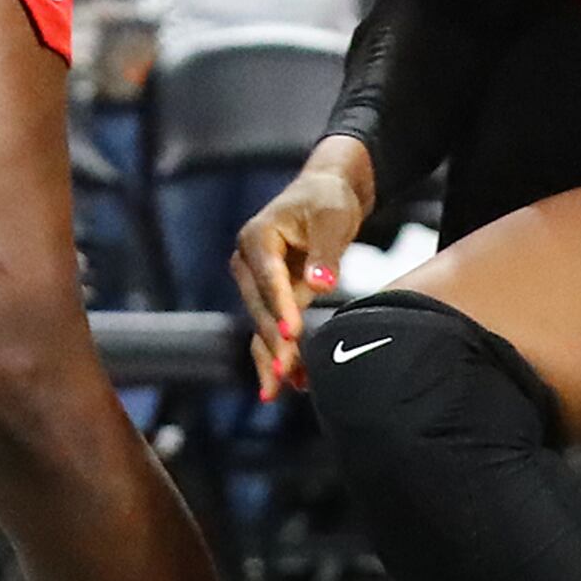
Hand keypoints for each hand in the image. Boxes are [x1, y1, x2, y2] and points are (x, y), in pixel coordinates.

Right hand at [233, 147, 375, 392]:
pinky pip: (271, 328)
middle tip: (285, 371)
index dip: (279, 306)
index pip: (268, 276)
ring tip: (282, 387)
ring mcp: (256, 281)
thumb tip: (321, 285)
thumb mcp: (332, 219)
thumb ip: (325, 254)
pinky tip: (290, 382)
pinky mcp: (270, 296)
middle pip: (259, 306)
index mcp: (258, 237)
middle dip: (272, 340)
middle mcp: (248, 261)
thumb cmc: (328, 201)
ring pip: (261, 323)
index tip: (291, 333)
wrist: (324, 193)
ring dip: (272, 355)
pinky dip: (279, 353)